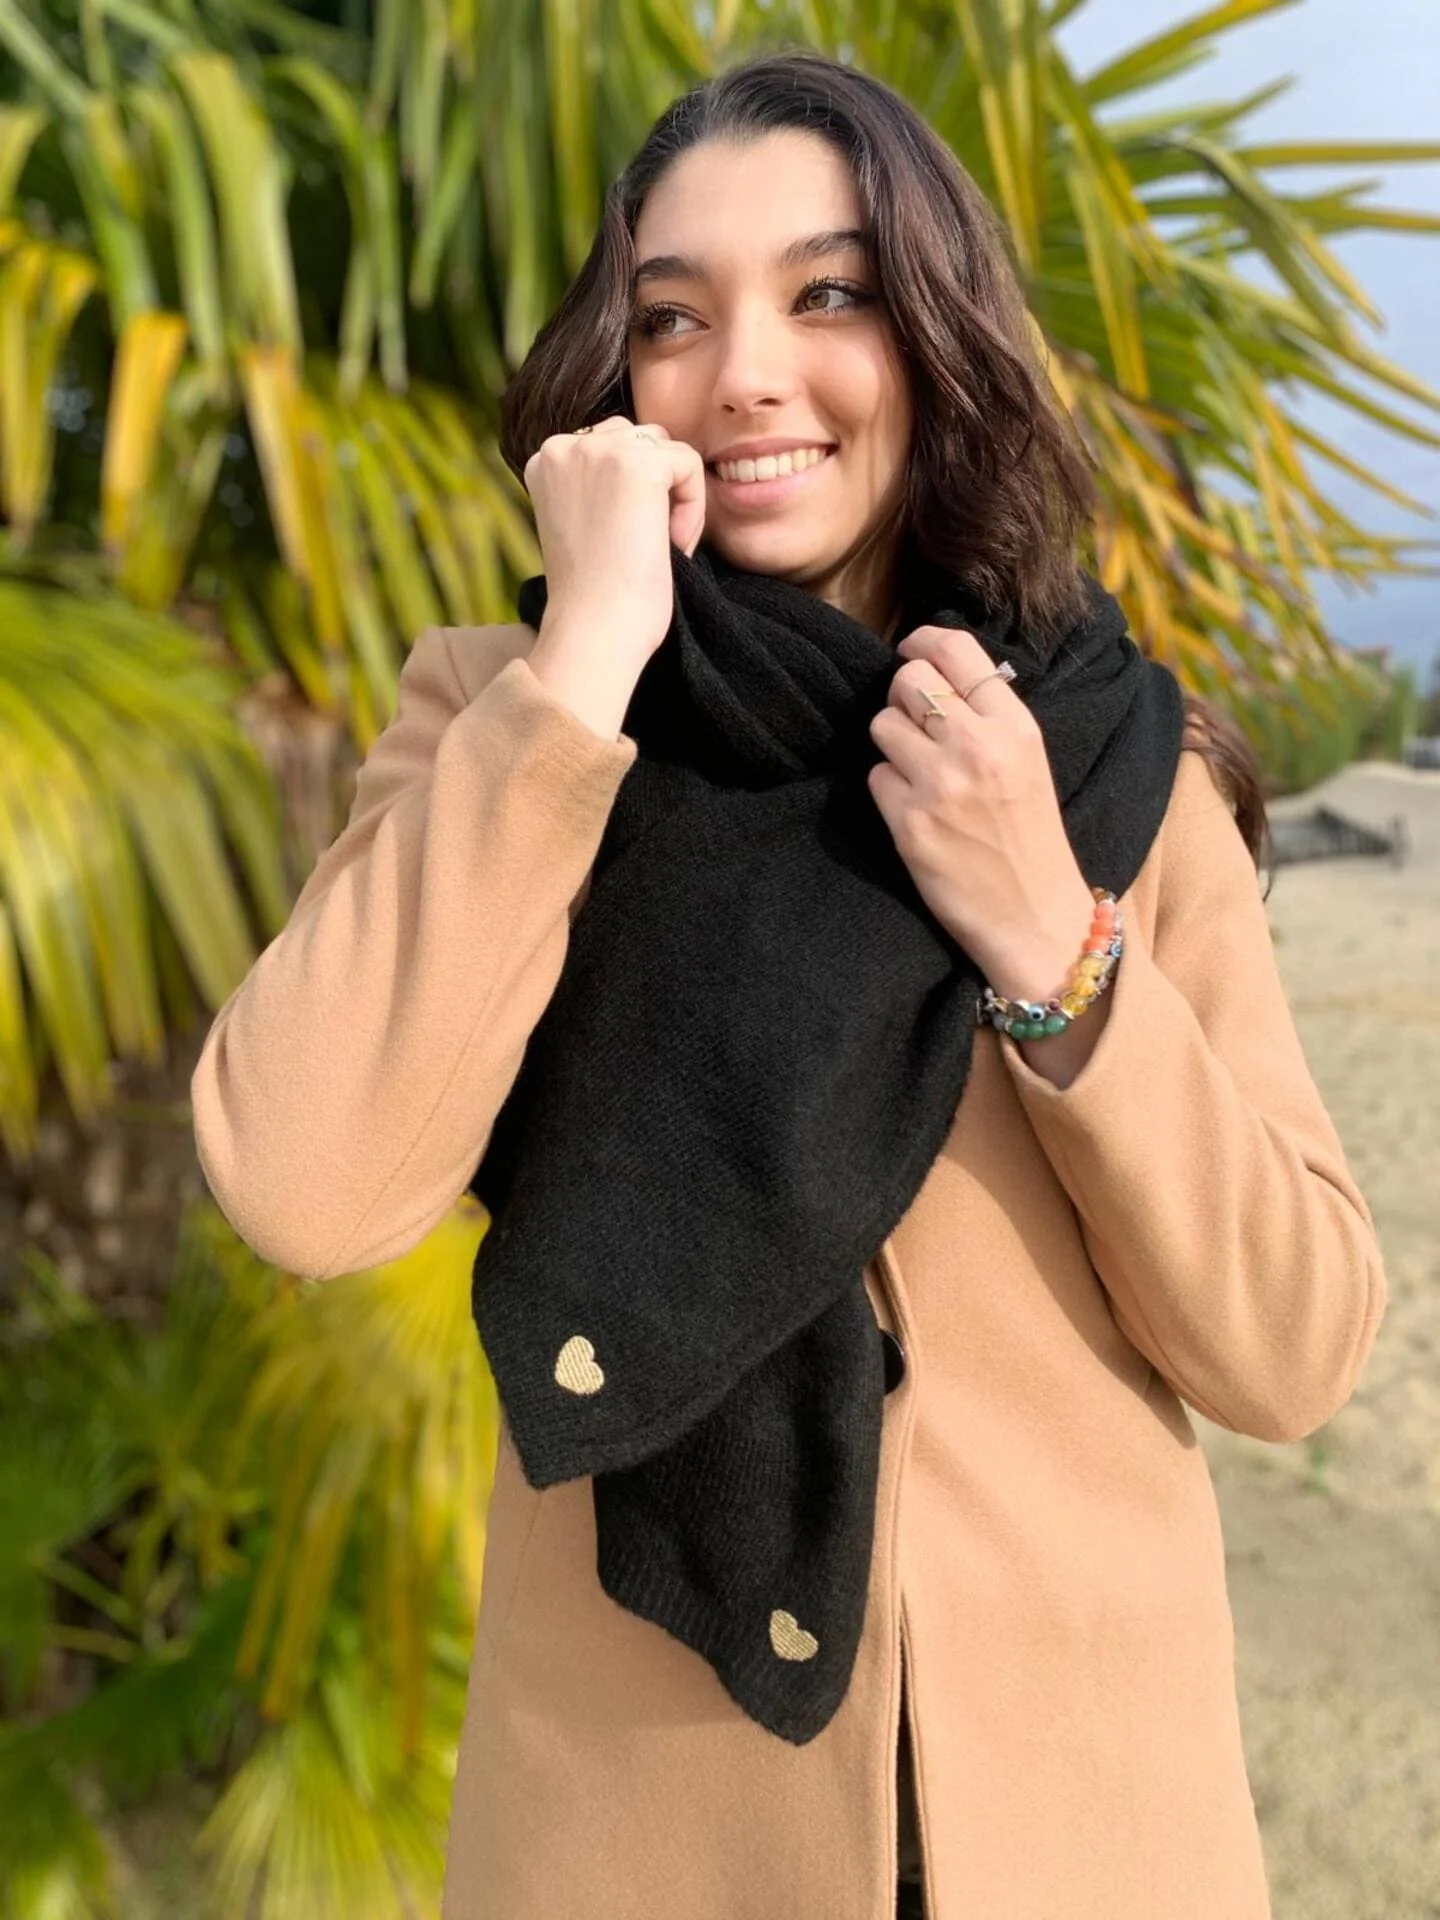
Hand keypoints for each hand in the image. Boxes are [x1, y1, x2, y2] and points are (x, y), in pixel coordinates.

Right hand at [523, 415, 706, 661]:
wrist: (595, 631)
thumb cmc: (595, 595)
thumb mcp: (583, 523)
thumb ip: (598, 484)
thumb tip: (650, 462)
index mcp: (545, 460)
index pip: (610, 445)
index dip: (631, 495)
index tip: (624, 542)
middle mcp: (563, 445)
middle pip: (640, 439)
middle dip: (655, 488)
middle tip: (648, 545)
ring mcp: (598, 450)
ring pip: (667, 450)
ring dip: (675, 496)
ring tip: (661, 545)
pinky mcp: (637, 465)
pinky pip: (690, 465)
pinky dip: (693, 508)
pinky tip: (673, 545)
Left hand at [867, 625, 1095, 998]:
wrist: (1035, 915)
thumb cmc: (1030, 837)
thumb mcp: (1029, 761)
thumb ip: (989, 715)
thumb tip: (933, 670)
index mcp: (1015, 726)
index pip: (955, 649)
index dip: (921, 642)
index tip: (909, 651)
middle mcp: (978, 747)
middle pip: (907, 680)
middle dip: (901, 696)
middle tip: (914, 723)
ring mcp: (941, 784)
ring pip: (882, 724)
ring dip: (891, 743)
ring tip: (917, 771)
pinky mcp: (910, 823)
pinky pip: (875, 775)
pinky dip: (887, 789)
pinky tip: (915, 810)